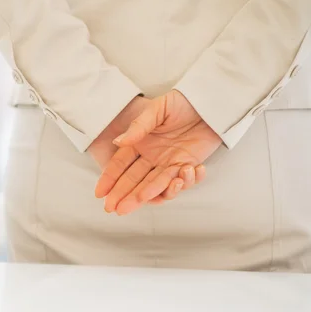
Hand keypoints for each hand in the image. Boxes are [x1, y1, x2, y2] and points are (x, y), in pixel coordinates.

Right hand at [95, 90, 221, 214]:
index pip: (120, 165)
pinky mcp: (187, 165)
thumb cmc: (181, 102)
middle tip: (114, 209)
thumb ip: (138, 127)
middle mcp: (151, 156)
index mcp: (139, 143)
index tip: (100, 194)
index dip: (109, 179)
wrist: (210, 103)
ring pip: (155, 185)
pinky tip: (181, 178)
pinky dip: (182, 183)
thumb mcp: (156, 110)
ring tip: (141, 199)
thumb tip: (118, 141)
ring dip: (147, 195)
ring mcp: (169, 163)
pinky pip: (182, 181)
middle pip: (134, 180)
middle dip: (123, 195)